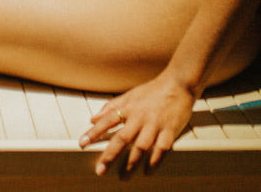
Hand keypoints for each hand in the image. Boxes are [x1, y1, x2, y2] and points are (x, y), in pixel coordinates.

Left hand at [79, 70, 195, 175]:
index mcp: (129, 107)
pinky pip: (161, 149)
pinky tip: (147, 171)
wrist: (178, 83)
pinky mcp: (170, 130)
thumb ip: (111, 106)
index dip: (94, 132)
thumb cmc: (153, 91)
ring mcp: (155, 124)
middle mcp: (140, 116)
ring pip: (141, 146)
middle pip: (122, 137)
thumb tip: (92, 118)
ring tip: (123, 177)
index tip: (82, 144)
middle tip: (100, 170)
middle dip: (110, 154)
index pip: (107, 120)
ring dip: (131, 163)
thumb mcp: (130, 95)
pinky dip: (154, 161)